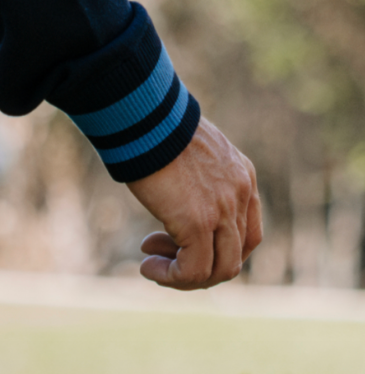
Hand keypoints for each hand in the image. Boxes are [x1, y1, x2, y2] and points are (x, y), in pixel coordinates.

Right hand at [126, 118, 261, 288]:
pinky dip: (172, 277)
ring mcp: (222, 210)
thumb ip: (196, 175)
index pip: (247, 232)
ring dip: (185, 275)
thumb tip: (176, 192)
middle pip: (235, 255)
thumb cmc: (153, 123)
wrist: (141, 112)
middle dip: (199, 262)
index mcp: (241, 174)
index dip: (217, 247)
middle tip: (160, 251)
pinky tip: (147, 268)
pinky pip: (193, 270)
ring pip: (220, 270)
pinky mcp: (197, 222)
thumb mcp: (188, 150)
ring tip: (152, 266)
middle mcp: (239, 194)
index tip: (179, 239)